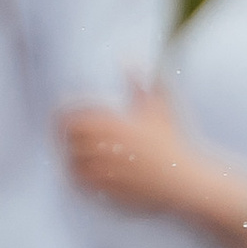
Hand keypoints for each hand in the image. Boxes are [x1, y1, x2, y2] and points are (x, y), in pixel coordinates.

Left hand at [59, 85, 201, 215]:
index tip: (62, 115)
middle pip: (69, 138)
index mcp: (116, 123)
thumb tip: (127, 58)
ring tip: (70, 154)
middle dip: (63, 135)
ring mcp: (108, 170)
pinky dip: (74, 177)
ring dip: (68, 156)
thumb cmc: (172, 143)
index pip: (74, 115)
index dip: (63, 114)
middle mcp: (109, 146)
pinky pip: (80, 183)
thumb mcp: (159, 108)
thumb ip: (140, 82)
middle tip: (62, 136)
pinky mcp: (109, 190)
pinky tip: (79, 174)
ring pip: (72, 161)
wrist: (185, 181)